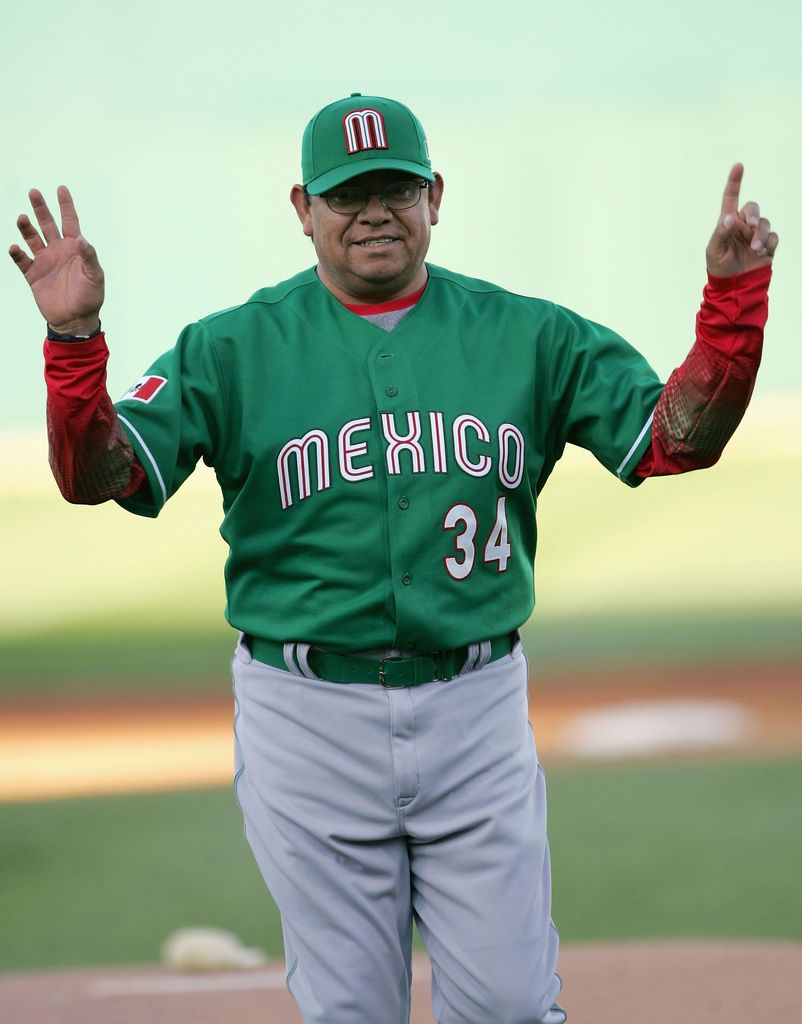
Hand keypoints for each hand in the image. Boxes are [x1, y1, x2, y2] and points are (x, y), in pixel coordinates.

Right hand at [9, 186, 103, 333]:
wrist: (75, 320)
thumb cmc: (90, 297)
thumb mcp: (95, 276)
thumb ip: (89, 257)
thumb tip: (82, 239)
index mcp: (75, 248)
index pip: (70, 222)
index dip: (66, 205)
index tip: (61, 188)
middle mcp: (58, 251)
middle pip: (47, 224)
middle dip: (40, 208)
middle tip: (34, 192)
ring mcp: (44, 261)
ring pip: (32, 238)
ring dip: (26, 227)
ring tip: (22, 218)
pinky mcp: (33, 275)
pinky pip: (21, 260)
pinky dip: (16, 253)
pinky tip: (14, 247)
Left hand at [706, 164, 777, 276]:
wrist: (734, 287)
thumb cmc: (720, 268)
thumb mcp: (714, 252)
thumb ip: (720, 234)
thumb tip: (730, 218)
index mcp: (727, 223)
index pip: (731, 198)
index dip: (734, 182)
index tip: (738, 166)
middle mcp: (743, 225)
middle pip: (753, 208)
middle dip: (753, 214)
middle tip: (750, 225)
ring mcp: (755, 234)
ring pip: (765, 222)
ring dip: (761, 233)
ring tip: (755, 248)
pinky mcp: (767, 245)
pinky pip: (774, 236)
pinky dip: (769, 242)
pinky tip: (761, 252)